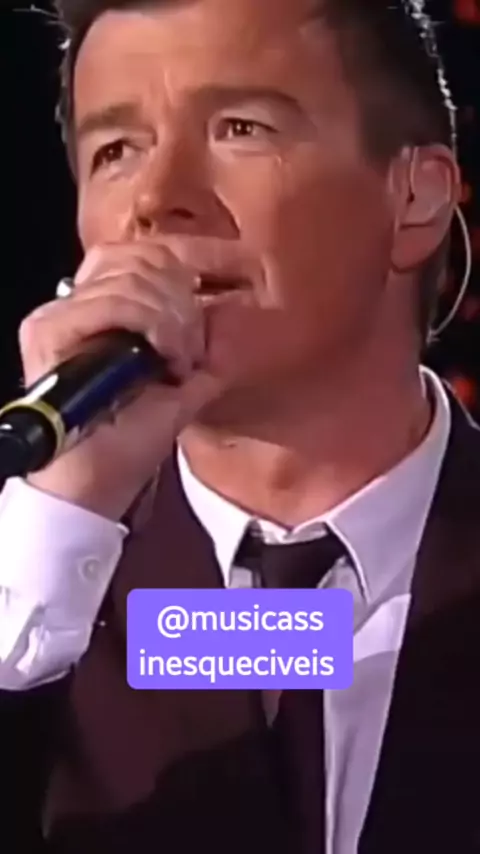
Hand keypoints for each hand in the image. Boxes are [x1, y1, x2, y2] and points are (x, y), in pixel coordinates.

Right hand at [20, 243, 221, 519]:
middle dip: (184, 302)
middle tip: (191, 351)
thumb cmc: (129, 441)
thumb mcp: (179, 389)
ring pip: (133, 278)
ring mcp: (59, 313)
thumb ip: (202, 353)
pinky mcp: (48, 330)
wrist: (94, 484)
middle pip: (143, 258)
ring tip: (178, 363)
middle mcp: (77, 302)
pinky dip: (150, 324)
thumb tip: (230, 317)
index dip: (193, 255)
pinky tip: (163, 358)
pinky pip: (113, 302)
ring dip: (172, 319)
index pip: (146, 252)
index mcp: (105, 307)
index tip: (238, 268)